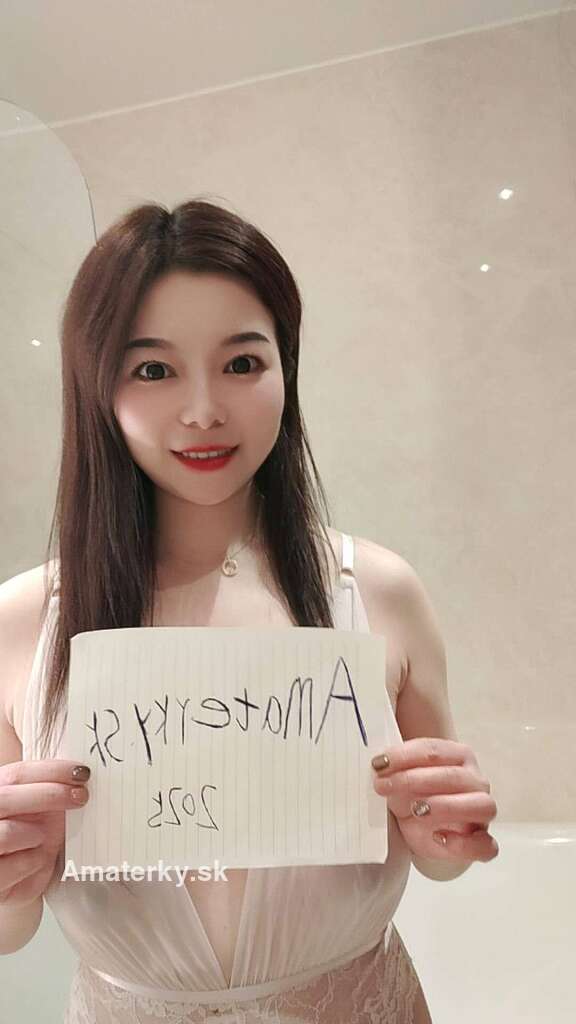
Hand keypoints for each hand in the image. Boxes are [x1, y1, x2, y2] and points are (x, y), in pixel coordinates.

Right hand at [0, 759, 90, 906]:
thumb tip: (79, 778)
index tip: (79, 772)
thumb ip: (48, 795)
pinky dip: (33, 862)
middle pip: (6, 798)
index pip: (16, 774)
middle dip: (48, 795)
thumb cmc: (26, 845)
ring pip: (6, 833)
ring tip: (44, 838)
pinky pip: (14, 866)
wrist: (14, 882)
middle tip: (80, 796)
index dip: (50, 770)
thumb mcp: (38, 814)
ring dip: (37, 835)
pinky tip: (37, 861)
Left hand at [371, 738, 498, 862]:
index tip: (378, 764)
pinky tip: (439, 838)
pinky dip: (464, 844)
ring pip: (481, 805)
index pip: (434, 750)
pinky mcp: (481, 841)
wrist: (424, 828)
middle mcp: (475, 780)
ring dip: (446, 806)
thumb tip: (379, 768)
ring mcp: (482, 811)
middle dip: (415, 780)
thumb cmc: (415, 795)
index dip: (404, 756)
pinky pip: (486, 845)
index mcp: (458, 756)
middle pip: (454, 776)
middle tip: (385, 786)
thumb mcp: (401, 779)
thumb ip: (394, 770)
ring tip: (416, 810)